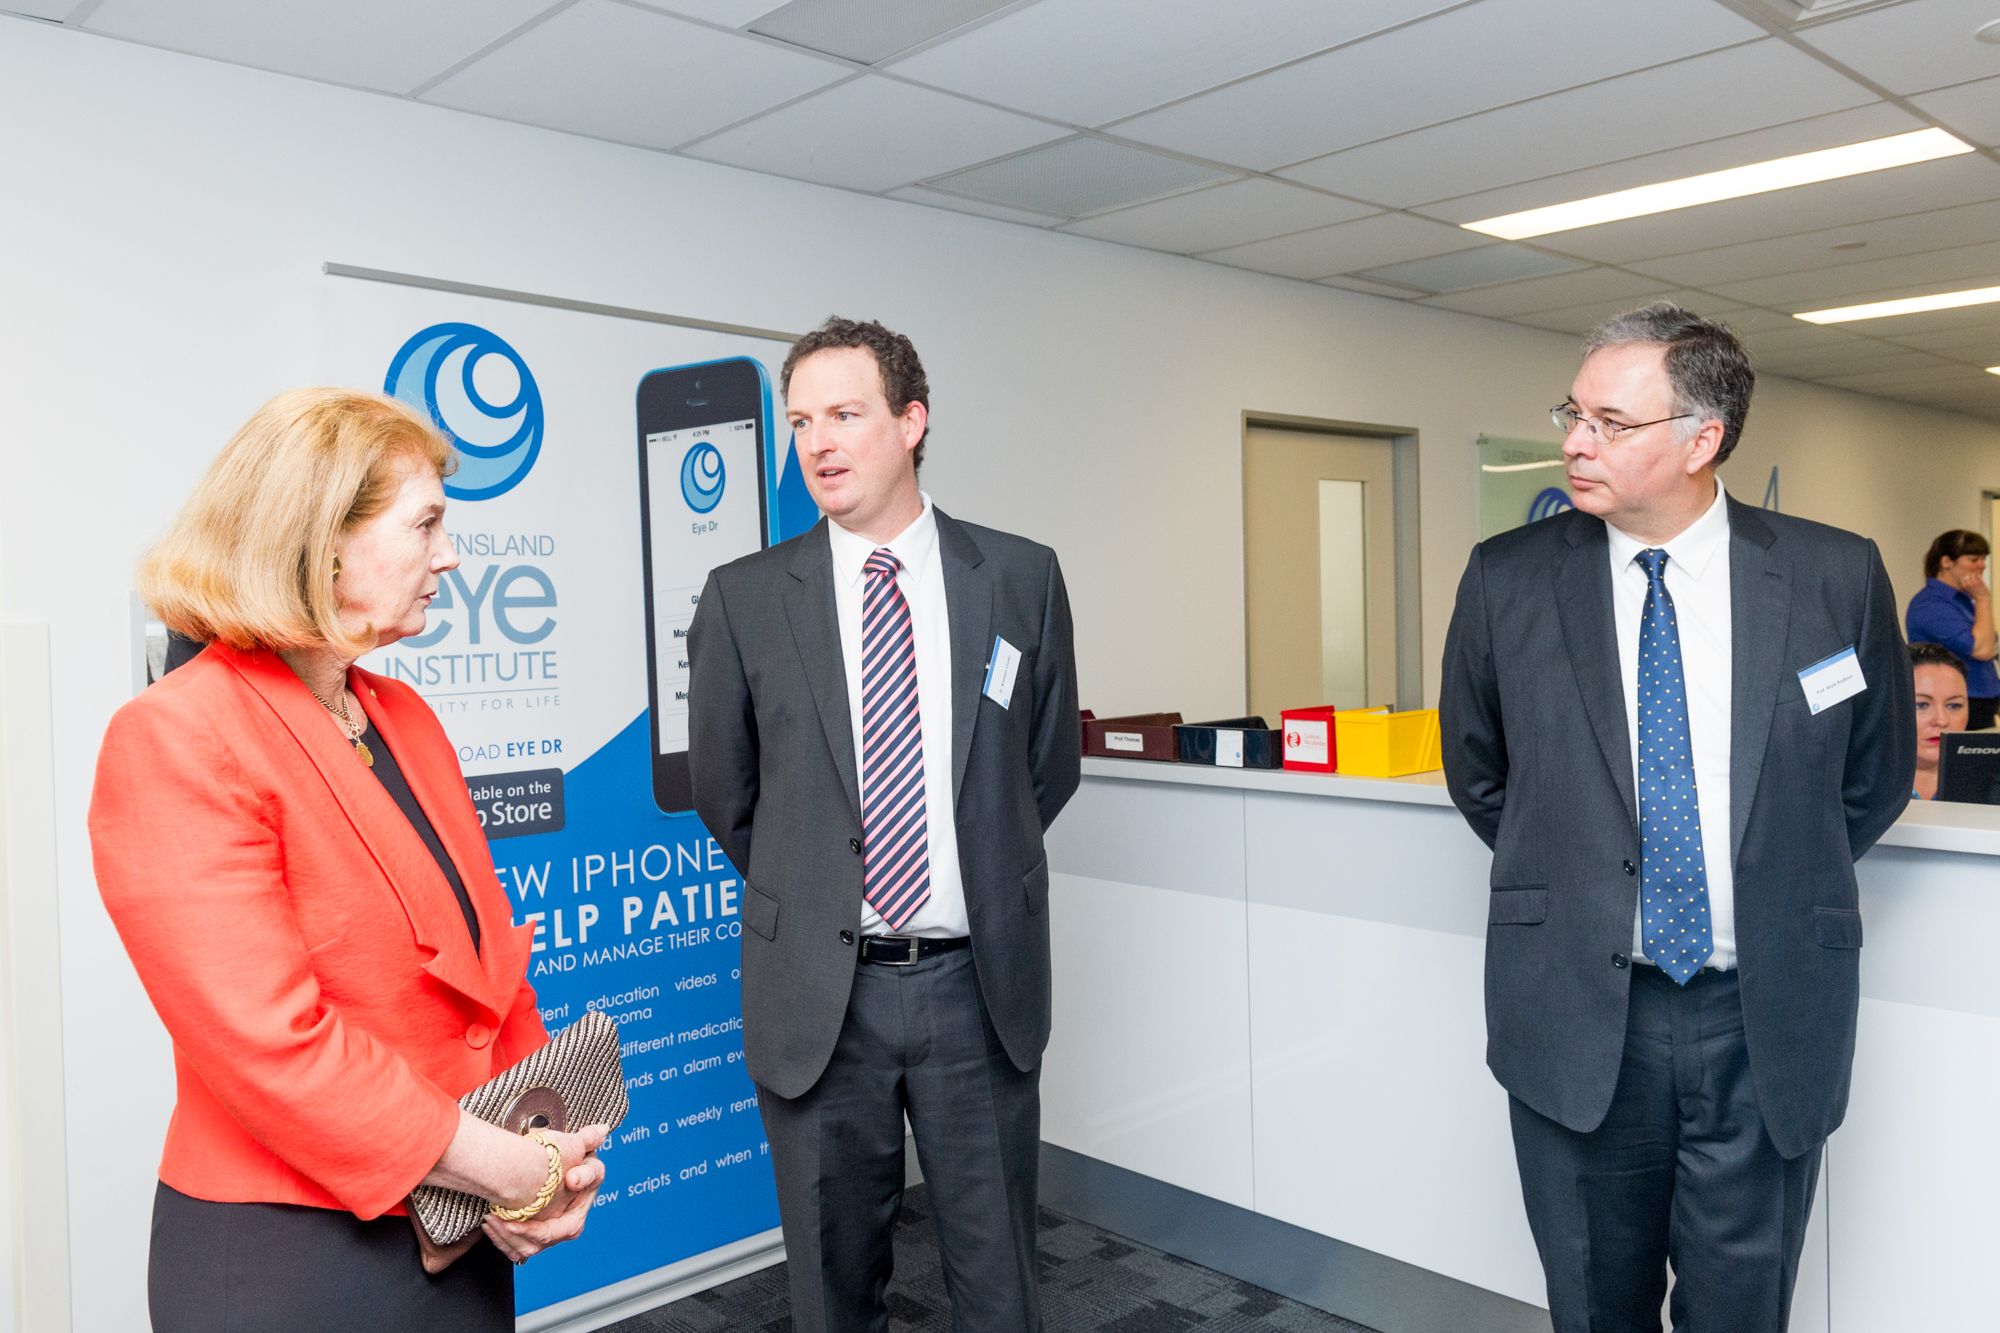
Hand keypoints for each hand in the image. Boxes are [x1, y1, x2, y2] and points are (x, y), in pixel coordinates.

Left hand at [482, 1124, 607, 1264]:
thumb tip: (600, 1132)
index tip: (515, 1218)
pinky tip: (488, 1225)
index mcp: (575, 1217)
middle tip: (499, 1221)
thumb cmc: (569, 1162)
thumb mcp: (580, 1150)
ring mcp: (544, 1236)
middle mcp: (560, 1231)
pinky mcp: (528, 1238)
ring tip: (489, 1220)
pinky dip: (499, 1239)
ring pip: (523, 1248)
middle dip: (517, 1233)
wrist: (553, 1168)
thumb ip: (589, 1142)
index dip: (538, 1227)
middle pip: (537, 1243)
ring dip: (504, 1237)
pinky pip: (513, 1248)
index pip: (561, 1229)